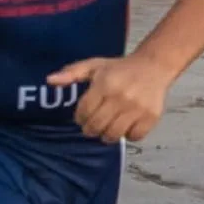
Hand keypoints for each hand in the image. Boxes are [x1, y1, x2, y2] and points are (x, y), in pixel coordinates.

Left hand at [46, 53, 176, 143]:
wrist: (154, 66)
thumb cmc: (120, 68)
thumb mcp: (94, 66)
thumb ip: (71, 73)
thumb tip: (49, 80)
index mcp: (105, 84)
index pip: (83, 112)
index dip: (80, 118)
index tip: (83, 116)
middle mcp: (121, 97)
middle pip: (96, 127)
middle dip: (91, 129)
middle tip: (94, 124)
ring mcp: (137, 108)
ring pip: (113, 135)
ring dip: (107, 134)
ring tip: (108, 127)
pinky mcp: (151, 116)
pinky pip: (134, 137)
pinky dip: (129, 134)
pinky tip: (127, 124)